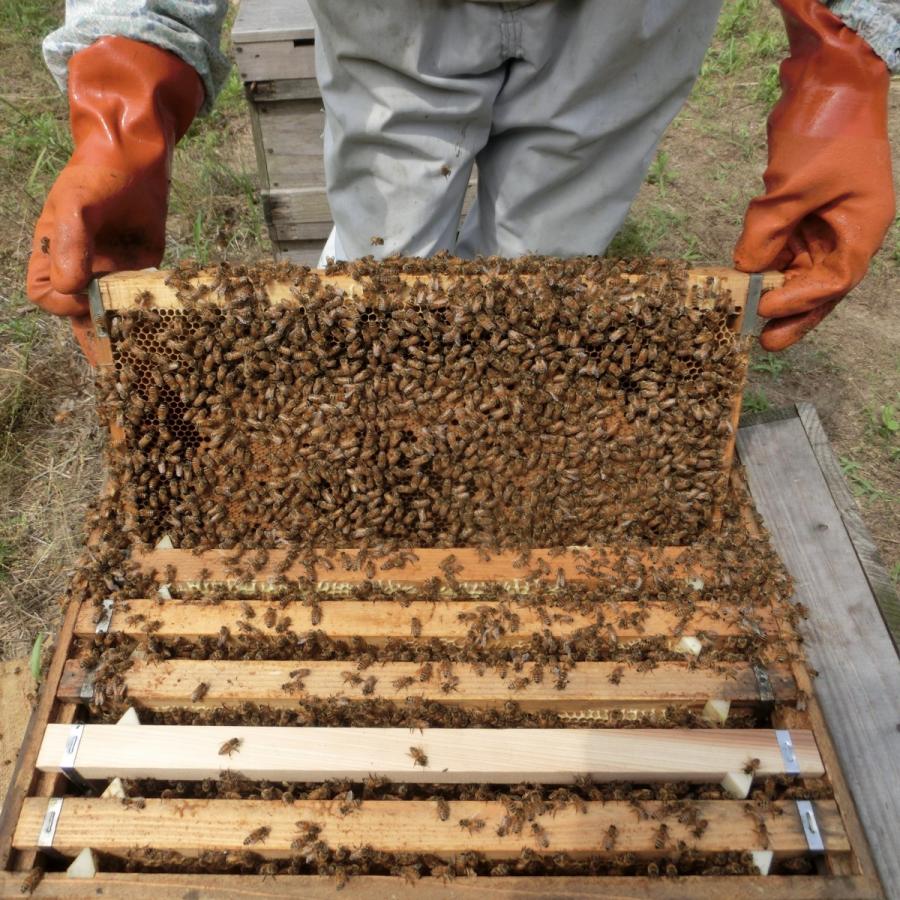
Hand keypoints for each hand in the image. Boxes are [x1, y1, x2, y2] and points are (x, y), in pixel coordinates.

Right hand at [26, 36, 203, 363]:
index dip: (64, 302)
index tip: (86, 296)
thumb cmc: (97, 178)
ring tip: (143, 365)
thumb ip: (71, 243)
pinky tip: (167, 340)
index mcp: (52, 257)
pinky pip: (146, 304)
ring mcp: (113, 277)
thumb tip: (70, 287)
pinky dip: (155, 321)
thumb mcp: (77, 204)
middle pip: (81, 317)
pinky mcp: (144, 276)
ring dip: (128, 339)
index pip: (47, 296)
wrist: (138, 161)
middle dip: (98, 340)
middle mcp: (82, 273)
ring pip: (115, 316)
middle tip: (119, 363)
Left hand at [734, 0, 893, 350]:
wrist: (825, 83)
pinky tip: (742, 278)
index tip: (765, 307)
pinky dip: (764, 263)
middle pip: (820, 287)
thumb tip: (743, 272)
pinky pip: (783, 250)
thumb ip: (766, 233)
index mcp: (863, 228)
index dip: (800, 299)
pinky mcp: (803, 216)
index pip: (835, 279)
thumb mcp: (791, 187)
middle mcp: (848, 232)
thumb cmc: (823, 130)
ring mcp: (826, 224)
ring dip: (772, 289)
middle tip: (762, 340)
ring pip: (799, 272)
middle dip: (791, 314)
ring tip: (742, 313)